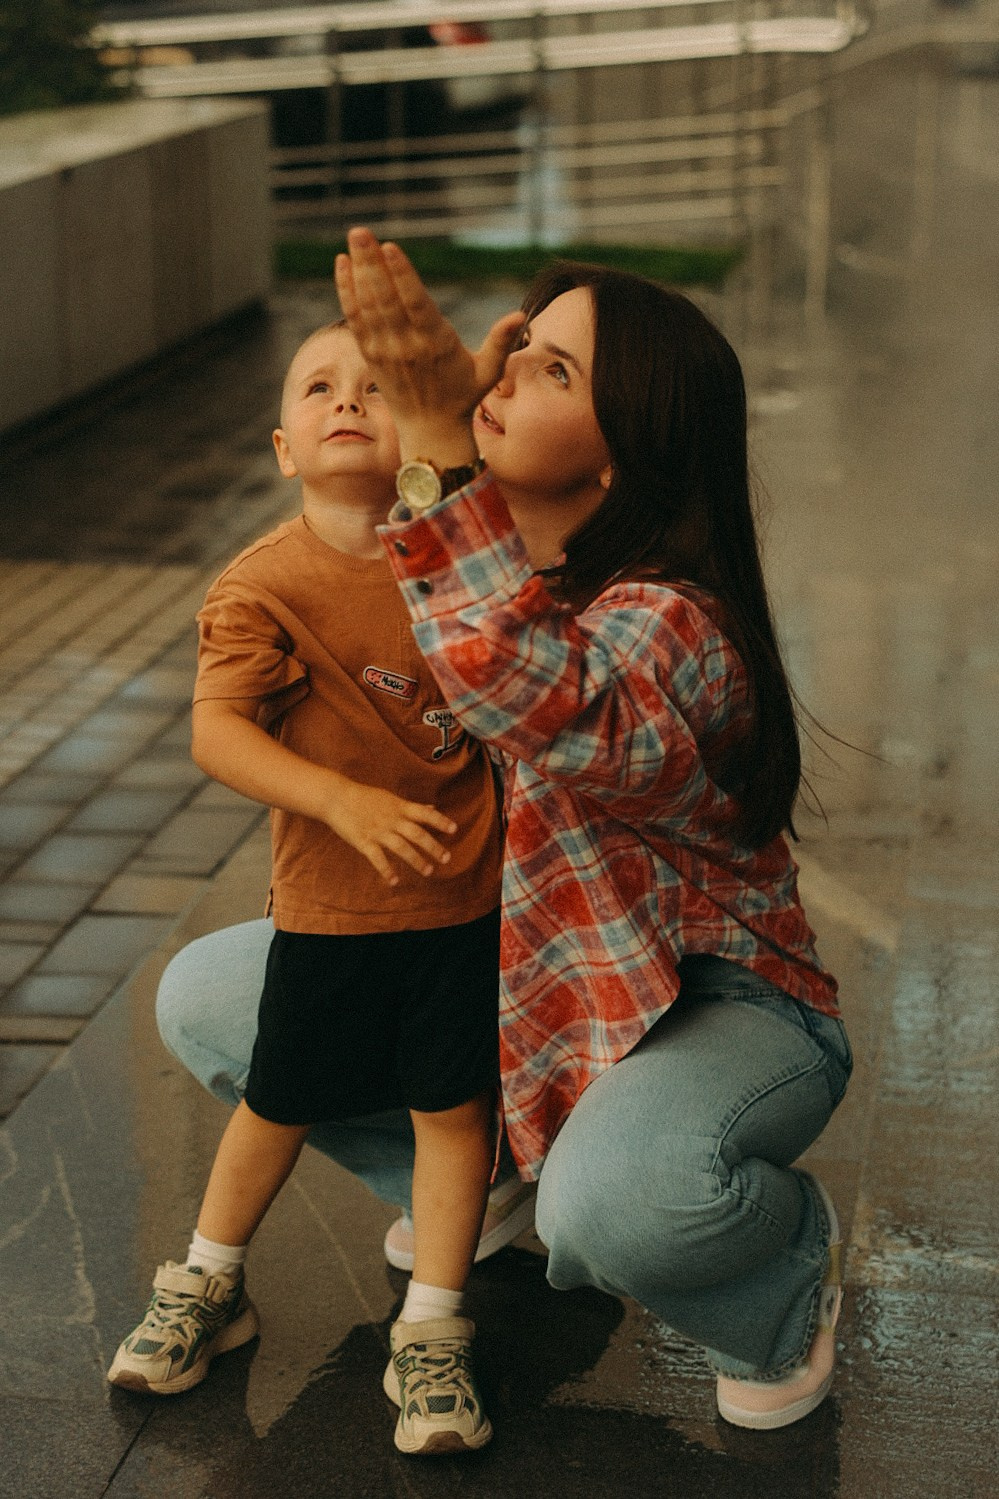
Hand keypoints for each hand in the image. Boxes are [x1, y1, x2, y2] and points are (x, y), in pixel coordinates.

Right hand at [322, 778, 457, 885]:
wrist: (336, 797)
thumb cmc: (364, 797)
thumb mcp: (390, 798)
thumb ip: (411, 807)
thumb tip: (432, 808)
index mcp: (399, 807)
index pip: (424, 813)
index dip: (440, 821)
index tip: (454, 829)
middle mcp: (391, 819)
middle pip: (417, 833)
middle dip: (433, 846)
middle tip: (446, 858)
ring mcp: (378, 831)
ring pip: (401, 847)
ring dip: (416, 860)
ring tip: (428, 871)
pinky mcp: (363, 841)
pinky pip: (377, 858)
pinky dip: (386, 870)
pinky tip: (395, 881)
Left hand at [334, 227, 524, 463]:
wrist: (430, 431)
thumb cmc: (463, 397)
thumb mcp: (488, 372)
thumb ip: (501, 342)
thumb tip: (521, 315)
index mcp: (436, 344)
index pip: (415, 304)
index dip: (401, 275)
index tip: (389, 247)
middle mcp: (406, 346)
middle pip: (385, 298)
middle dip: (372, 263)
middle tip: (360, 231)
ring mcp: (385, 351)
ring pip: (368, 305)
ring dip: (358, 270)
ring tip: (354, 237)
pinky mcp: (370, 355)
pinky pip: (355, 319)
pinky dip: (347, 291)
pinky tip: (342, 264)